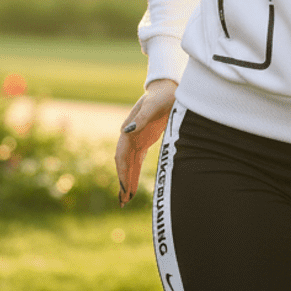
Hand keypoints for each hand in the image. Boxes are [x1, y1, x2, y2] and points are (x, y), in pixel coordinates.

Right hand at [114, 78, 176, 205]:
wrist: (168, 89)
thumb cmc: (161, 96)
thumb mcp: (153, 105)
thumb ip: (142, 118)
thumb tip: (126, 131)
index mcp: (129, 128)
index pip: (122, 154)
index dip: (122, 172)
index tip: (125, 187)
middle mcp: (130, 136)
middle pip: (123, 163)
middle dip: (123, 181)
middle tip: (123, 201)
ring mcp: (136, 139)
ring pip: (129, 165)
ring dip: (127, 181)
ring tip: (125, 201)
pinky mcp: (144, 142)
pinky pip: (137, 161)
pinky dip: (134, 174)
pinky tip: (133, 188)